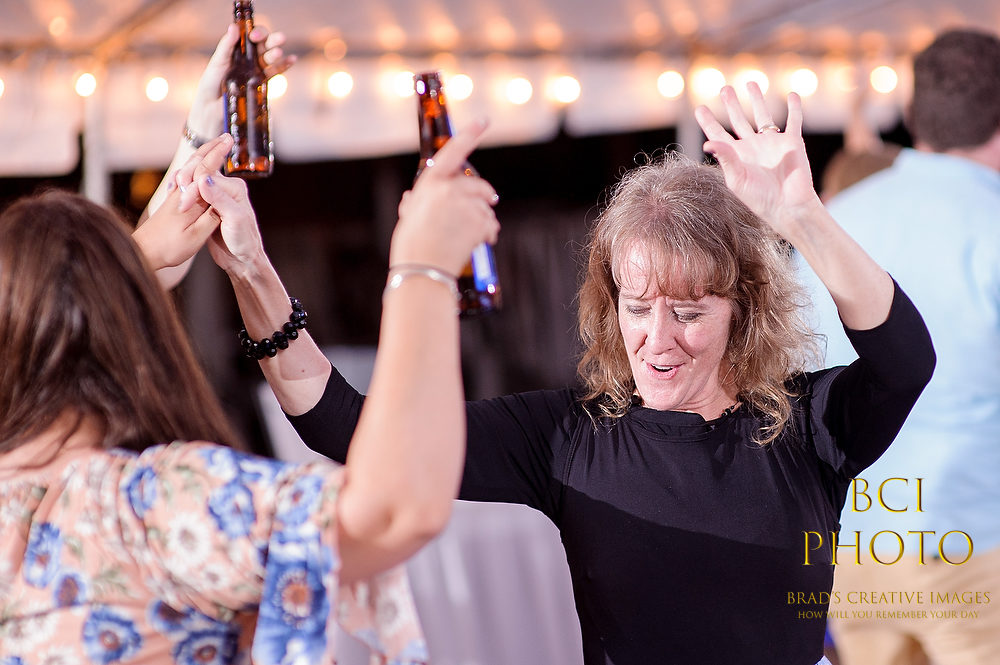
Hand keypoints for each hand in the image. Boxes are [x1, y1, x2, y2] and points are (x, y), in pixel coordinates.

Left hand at [133, 135, 231, 269]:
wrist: (144, 252)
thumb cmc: (169, 248)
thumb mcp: (195, 237)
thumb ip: (210, 217)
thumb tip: (223, 199)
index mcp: (191, 199)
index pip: (207, 169)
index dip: (218, 153)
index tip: (230, 139)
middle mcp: (181, 192)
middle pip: (197, 163)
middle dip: (211, 148)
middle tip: (225, 137)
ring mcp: (176, 196)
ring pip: (191, 169)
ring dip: (204, 156)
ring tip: (215, 148)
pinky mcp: (174, 202)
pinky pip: (187, 178)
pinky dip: (197, 169)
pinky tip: (198, 171)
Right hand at [173, 137, 263, 273]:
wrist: (242, 260)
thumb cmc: (244, 241)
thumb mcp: (235, 220)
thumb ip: (221, 199)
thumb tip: (204, 179)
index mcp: (235, 187)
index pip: (207, 178)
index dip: (193, 190)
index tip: (184, 206)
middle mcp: (225, 189)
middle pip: (198, 176)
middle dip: (184, 187)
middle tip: (179, 205)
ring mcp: (215, 197)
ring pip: (193, 185)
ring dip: (181, 190)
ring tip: (175, 202)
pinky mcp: (206, 208)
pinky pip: (191, 196)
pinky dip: (182, 196)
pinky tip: (175, 202)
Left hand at [185, 23, 296, 139]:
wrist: (213, 107)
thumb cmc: (212, 83)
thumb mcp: (217, 61)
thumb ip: (226, 45)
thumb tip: (234, 27)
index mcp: (238, 50)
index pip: (250, 36)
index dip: (255, 33)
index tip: (254, 37)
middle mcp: (249, 58)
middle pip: (264, 45)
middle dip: (271, 40)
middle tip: (277, 40)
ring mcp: (256, 70)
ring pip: (270, 58)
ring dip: (277, 53)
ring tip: (278, 53)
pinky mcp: (262, 83)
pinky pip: (275, 72)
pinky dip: (285, 65)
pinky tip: (292, 59)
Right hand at [389, 119, 499, 274]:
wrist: (422, 269)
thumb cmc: (411, 246)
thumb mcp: (408, 217)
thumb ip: (414, 203)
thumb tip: (410, 198)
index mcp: (430, 183)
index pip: (452, 152)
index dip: (470, 134)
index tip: (484, 121)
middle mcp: (448, 189)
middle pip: (478, 185)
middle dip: (486, 195)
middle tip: (492, 201)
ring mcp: (465, 205)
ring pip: (486, 207)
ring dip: (486, 219)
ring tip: (479, 235)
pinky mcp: (478, 221)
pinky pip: (491, 224)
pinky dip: (490, 233)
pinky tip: (483, 242)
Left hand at [694, 82, 821, 239]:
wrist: (788, 205)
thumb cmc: (759, 197)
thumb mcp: (737, 178)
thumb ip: (725, 158)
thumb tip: (707, 143)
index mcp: (736, 155)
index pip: (718, 134)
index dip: (708, 121)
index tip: (700, 108)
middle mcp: (752, 147)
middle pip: (739, 120)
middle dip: (731, 104)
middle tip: (724, 88)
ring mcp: (772, 143)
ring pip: (763, 115)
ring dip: (758, 99)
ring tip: (751, 82)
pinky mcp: (792, 142)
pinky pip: (794, 121)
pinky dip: (794, 108)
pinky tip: (792, 95)